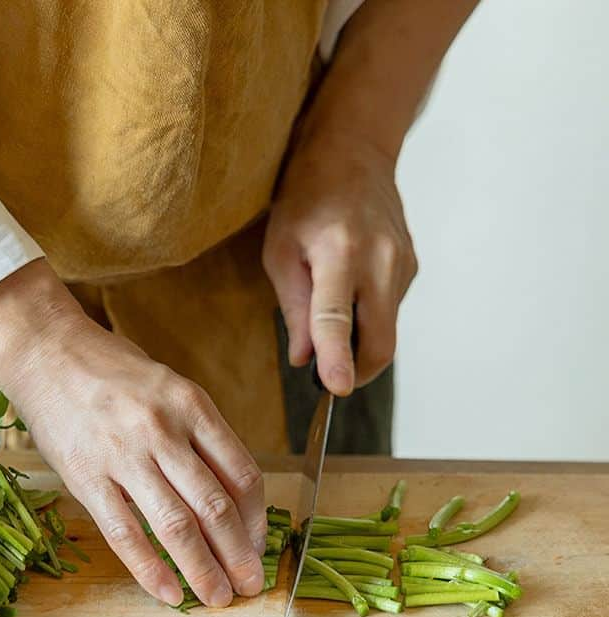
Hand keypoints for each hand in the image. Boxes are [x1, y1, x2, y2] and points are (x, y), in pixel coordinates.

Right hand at [0, 260, 267, 607]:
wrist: (46, 351)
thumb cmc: (110, 372)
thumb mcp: (168, 388)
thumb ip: (197, 436)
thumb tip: (226, 495)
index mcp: (193, 406)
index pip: (242, 474)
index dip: (256, 519)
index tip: (256, 546)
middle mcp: (164, 431)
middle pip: (215, 506)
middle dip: (238, 555)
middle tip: (249, 586)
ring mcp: (124, 455)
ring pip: (176, 525)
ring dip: (203, 569)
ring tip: (217, 597)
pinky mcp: (86, 477)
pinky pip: (125, 533)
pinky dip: (149, 569)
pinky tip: (167, 593)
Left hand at [263, 133, 417, 394]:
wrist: (354, 151)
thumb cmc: (306, 199)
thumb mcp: (279, 252)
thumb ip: (293, 309)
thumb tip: (304, 359)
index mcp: (339, 253)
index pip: (338, 318)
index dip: (337, 359)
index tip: (338, 389)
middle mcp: (380, 260)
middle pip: (380, 341)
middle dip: (356, 371)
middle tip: (328, 376)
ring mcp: (403, 264)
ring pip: (386, 330)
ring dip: (358, 341)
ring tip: (330, 309)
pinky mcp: (412, 267)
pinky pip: (389, 311)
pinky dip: (367, 318)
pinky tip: (349, 290)